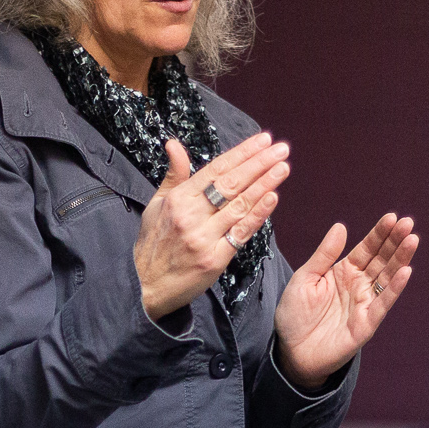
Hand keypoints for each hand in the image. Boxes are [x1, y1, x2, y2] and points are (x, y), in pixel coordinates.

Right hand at [136, 134, 288, 320]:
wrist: (145, 286)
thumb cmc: (153, 244)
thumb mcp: (156, 204)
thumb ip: (173, 174)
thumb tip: (174, 144)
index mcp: (178, 199)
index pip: (216, 169)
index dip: (241, 153)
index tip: (262, 140)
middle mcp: (191, 215)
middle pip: (231, 184)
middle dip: (259, 164)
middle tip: (281, 149)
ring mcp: (203, 237)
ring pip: (239, 205)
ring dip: (264, 184)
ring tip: (283, 168)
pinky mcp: (214, 259)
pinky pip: (240, 233)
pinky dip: (258, 214)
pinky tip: (272, 198)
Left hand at [273, 212, 419, 388]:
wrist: (291, 351)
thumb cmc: (295, 315)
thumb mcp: (305, 278)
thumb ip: (324, 255)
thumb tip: (341, 226)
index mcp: (344, 271)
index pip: (367, 248)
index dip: (379, 234)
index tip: (392, 217)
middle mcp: (358, 285)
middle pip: (382, 259)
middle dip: (395, 241)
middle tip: (408, 223)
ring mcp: (364, 304)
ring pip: (387, 278)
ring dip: (401, 259)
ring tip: (412, 240)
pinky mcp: (366, 324)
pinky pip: (383, 304)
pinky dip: (395, 289)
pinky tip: (405, 272)